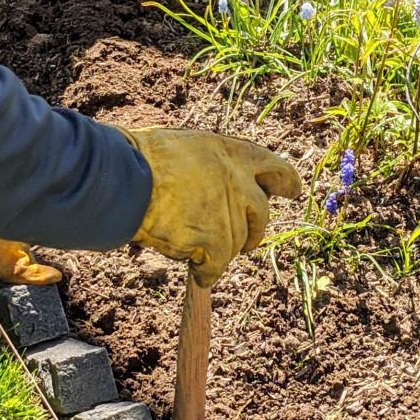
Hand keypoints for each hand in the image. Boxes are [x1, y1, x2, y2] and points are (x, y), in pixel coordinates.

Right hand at [122, 128, 302, 286]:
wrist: (126, 179)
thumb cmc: (142, 159)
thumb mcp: (185, 147)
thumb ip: (207, 167)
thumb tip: (208, 188)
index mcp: (232, 153)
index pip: (273, 166)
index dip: (286, 180)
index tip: (293, 190)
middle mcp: (239, 182)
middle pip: (261, 215)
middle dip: (255, 231)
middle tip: (248, 244)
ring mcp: (229, 214)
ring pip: (236, 244)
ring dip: (218, 250)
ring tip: (189, 243)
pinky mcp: (216, 242)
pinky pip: (217, 266)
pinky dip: (205, 272)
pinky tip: (196, 272)